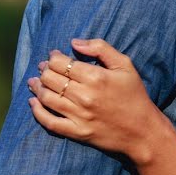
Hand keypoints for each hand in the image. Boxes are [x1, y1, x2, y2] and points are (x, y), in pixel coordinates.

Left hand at [28, 38, 165, 163]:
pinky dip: (37, 112)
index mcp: (96, 77)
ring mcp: (79, 116)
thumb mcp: (125, 65)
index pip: (62, 63)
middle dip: (43, 70)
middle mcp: (84, 96)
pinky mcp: (76, 132)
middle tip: (43, 68)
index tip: (53, 55)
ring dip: (37, 87)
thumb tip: (75, 42)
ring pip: (47, 98)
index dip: (53, 57)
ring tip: (34, 81)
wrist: (142, 130)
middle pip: (51, 79)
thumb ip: (101, 49)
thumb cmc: (135, 95)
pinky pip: (49, 122)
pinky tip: (33, 103)